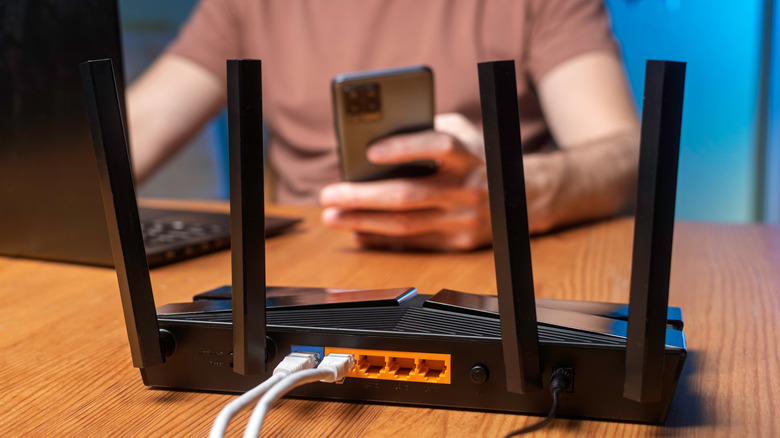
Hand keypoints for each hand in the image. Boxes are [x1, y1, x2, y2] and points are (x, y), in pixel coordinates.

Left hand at [320, 113, 491, 250]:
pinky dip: (382, 239)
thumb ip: (425, 128)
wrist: (521, 196)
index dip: (404, 148)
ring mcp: (464, 218)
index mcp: (470, 153)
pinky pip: (413, 243)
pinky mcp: (459, 242)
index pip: (439, 146)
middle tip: (329, 193)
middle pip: (409, 194)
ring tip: (333, 215)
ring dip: (363, 222)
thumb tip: (373, 136)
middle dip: (363, 196)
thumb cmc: (476, 156)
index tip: (369, 151)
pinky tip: (357, 232)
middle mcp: (469, 186)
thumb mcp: (461, 132)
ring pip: (406, 224)